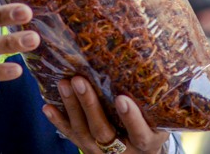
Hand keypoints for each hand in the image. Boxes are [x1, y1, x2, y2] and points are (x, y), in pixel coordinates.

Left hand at [43, 77, 170, 153]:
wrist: (142, 152)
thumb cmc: (154, 126)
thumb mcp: (162, 119)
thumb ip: (157, 101)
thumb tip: (158, 63)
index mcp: (147, 142)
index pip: (140, 134)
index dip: (131, 118)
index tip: (122, 99)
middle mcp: (123, 151)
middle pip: (103, 132)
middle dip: (90, 106)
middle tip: (79, 80)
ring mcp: (101, 151)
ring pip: (83, 133)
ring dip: (71, 108)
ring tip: (63, 84)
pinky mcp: (86, 148)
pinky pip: (70, 136)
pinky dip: (58, 121)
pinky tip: (47, 107)